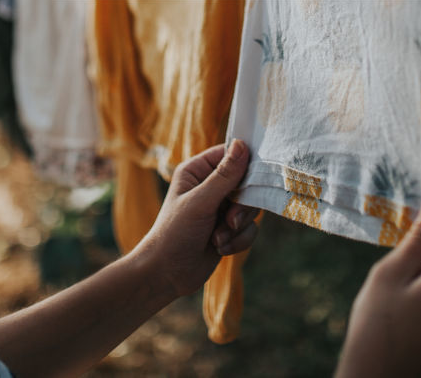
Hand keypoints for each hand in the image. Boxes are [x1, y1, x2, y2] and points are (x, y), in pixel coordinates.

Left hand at [133, 139, 259, 298]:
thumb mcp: (200, 202)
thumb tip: (242, 144)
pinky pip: (249, 228)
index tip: (254, 178)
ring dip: (238, 226)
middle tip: (229, 220)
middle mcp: (210, 186)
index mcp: (197, 171)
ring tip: (218, 238)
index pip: (229, 155)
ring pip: (250, 208)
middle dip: (241, 207)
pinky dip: (238, 240)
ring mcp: (221, 208)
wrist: (166, 275)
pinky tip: (220, 248)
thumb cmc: (174, 233)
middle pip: (246, 183)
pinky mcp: (228, 229)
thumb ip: (224, 176)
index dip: (245, 164)